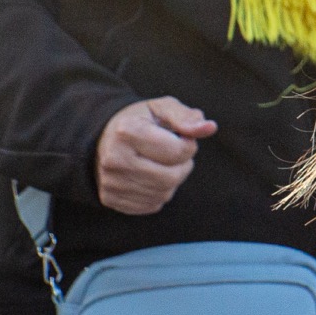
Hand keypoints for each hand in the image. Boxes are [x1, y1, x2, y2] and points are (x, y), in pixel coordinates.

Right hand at [94, 97, 217, 214]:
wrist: (105, 139)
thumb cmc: (141, 121)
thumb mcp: (163, 109)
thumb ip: (187, 117)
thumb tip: (210, 128)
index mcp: (127, 131)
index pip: (177, 151)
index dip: (189, 145)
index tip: (181, 138)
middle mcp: (114, 158)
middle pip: (171, 177)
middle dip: (183, 166)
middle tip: (174, 154)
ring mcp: (109, 181)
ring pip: (163, 194)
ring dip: (172, 180)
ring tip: (162, 164)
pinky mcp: (110, 199)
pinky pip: (152, 205)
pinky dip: (159, 193)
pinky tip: (150, 177)